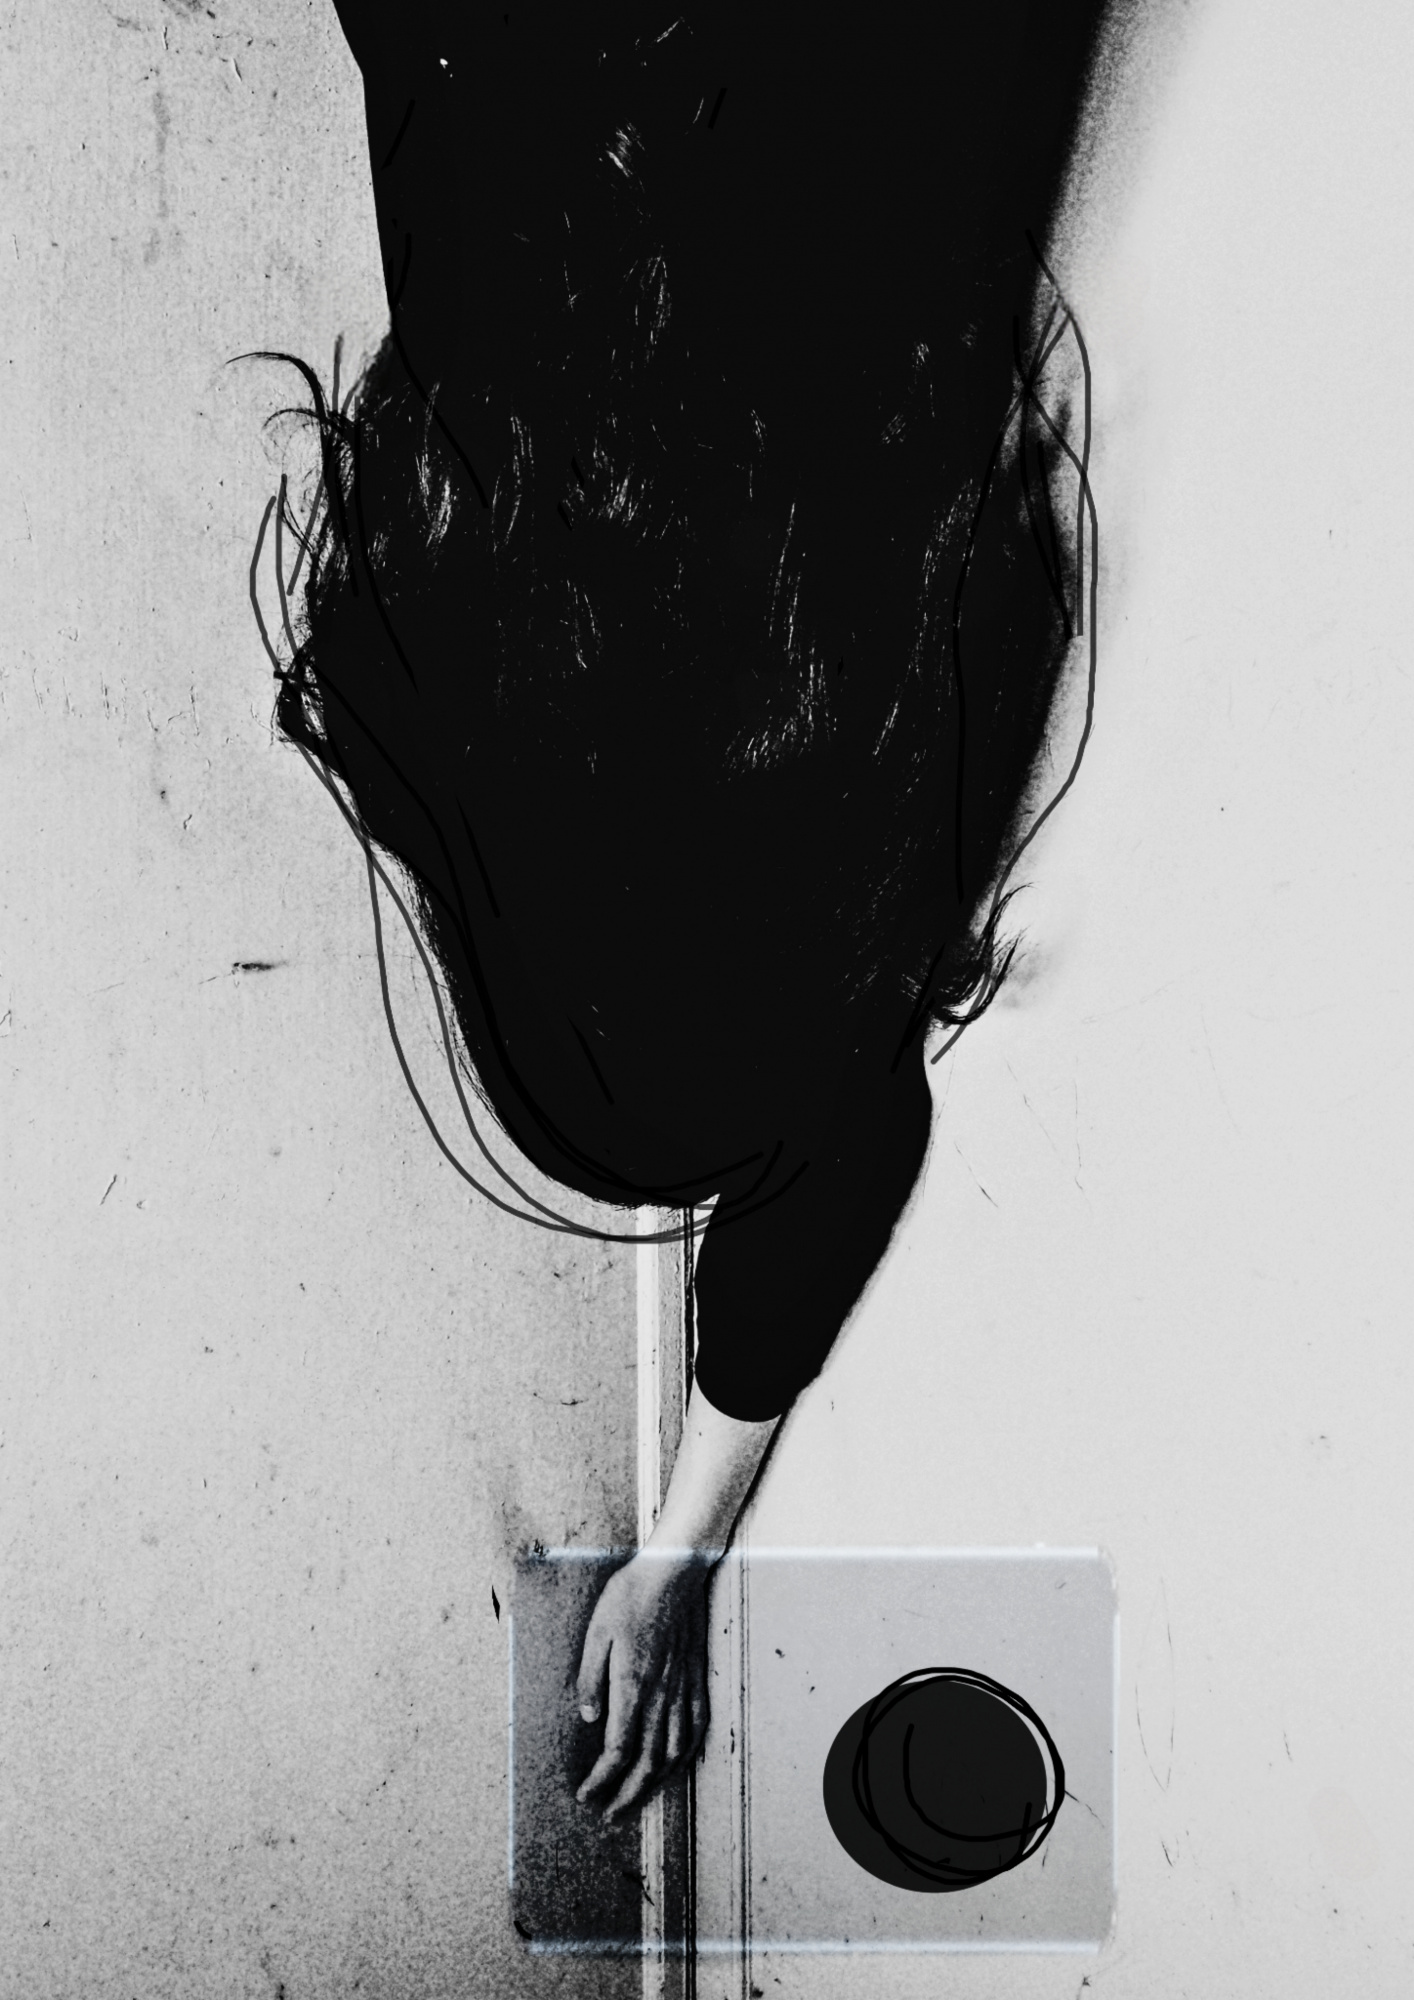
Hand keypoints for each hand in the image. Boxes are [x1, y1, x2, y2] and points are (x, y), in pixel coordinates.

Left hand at [574, 1547, 711, 1822]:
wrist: (673, 1571)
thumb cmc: (630, 1595)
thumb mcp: (597, 1631)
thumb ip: (591, 1677)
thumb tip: (587, 1718)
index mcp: (633, 1685)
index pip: (617, 1748)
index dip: (602, 1779)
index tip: (586, 1795)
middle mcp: (661, 1695)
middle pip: (647, 1762)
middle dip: (628, 1795)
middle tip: (610, 1815)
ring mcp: (683, 1688)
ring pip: (674, 1751)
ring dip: (656, 1783)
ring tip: (639, 1799)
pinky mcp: (696, 1678)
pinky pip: (696, 1727)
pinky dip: (685, 1754)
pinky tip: (675, 1763)